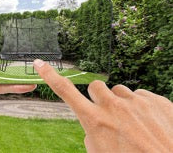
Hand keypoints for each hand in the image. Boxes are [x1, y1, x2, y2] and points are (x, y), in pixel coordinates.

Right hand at [33, 59, 172, 152]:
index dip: (50, 75)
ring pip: (120, 91)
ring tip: (133, 124)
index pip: (65, 91)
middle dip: (98, 97)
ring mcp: (137, 102)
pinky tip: (149, 124)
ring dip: (122, 103)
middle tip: (108, 114)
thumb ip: (91, 134)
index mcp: (94, 120)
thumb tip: (93, 124)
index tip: (40, 63)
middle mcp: (113, 107)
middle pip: (96, 86)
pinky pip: (142, 96)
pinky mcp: (157, 101)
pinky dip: (142, 107)